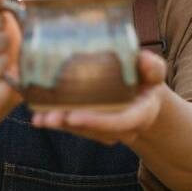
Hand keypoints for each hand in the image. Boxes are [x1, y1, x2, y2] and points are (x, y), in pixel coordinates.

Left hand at [30, 50, 167, 145]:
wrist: (144, 97)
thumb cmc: (147, 79)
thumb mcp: (154, 71)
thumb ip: (152, 67)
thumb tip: (144, 59)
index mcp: (140, 115)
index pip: (118, 123)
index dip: (96, 122)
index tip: (73, 116)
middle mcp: (122, 128)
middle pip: (93, 130)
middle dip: (69, 125)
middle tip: (47, 118)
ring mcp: (107, 131)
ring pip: (81, 130)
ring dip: (59, 125)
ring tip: (38, 117)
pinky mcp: (93, 127)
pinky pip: (75, 127)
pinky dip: (57, 120)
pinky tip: (38, 114)